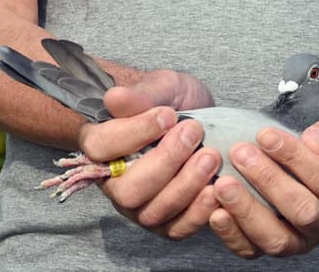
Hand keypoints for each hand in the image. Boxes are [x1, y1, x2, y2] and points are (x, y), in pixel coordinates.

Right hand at [79, 71, 223, 240]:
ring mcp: (139, 208)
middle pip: (127, 190)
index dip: (134, 133)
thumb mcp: (161, 87)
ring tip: (211, 156)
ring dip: (185, 185)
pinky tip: (216, 189)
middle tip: (194, 132)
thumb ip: (140, 95)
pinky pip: (176, 229)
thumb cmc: (172, 103)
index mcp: (102, 148)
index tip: (168, 114)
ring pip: (152, 212)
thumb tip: (114, 96)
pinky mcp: (166, 223)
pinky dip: (198, 213)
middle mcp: (115, 184)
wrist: (198, 123)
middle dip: (165, 162)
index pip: (101, 147)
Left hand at [207, 101, 318, 258]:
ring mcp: (305, 241)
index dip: (296, 159)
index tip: (265, 135)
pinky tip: (215, 211)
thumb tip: (315, 142)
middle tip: (240, 152)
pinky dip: (232, 235)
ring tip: (222, 184)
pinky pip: (254, 251)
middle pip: (303, 212)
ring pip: (278, 240)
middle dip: (268, 181)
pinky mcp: (278, 246)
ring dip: (247, 212)